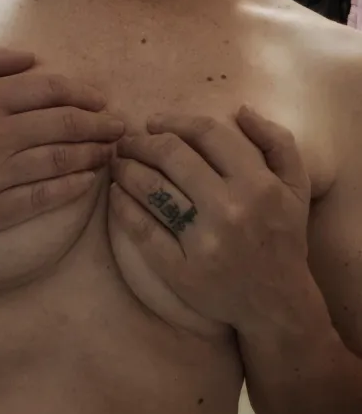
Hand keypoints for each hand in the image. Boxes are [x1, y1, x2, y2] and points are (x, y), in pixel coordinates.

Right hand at [0, 46, 123, 243]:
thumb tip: (31, 57)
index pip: (47, 90)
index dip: (83, 94)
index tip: (102, 102)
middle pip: (62, 124)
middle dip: (99, 124)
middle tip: (120, 127)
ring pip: (59, 160)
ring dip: (93, 154)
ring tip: (110, 151)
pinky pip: (44, 196)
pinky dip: (72, 186)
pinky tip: (89, 179)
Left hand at [109, 106, 310, 333]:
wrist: (276, 302)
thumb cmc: (283, 238)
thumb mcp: (297, 186)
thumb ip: (277, 142)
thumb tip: (242, 110)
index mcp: (257, 183)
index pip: (207, 134)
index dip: (174, 121)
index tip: (154, 122)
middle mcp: (229, 209)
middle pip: (171, 156)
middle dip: (142, 142)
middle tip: (127, 142)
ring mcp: (202, 241)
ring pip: (152, 188)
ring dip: (126, 169)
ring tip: (118, 164)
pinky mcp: (179, 269)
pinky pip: (142, 229)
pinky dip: (123, 206)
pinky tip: (116, 193)